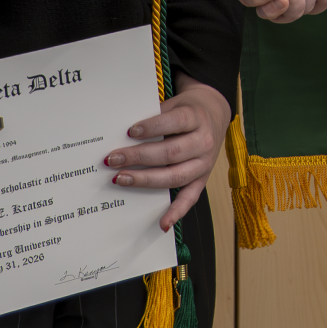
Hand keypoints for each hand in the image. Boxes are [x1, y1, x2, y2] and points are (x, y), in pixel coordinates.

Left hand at [102, 80, 230, 229]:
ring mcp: (204, 164)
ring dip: (145, 179)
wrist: (213, 113)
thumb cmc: (187, 110)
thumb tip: (121, 133)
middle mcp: (204, 142)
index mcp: (197, 118)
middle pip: (170, 153)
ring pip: (174, 176)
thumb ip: (154, 116)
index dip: (152, 127)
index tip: (129, 131)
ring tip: (120, 178)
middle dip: (138, 156)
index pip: (176, 122)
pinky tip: (162, 223)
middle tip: (113, 159)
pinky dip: (176, 212)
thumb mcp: (174, 104)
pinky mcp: (202, 180)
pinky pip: (190, 199)